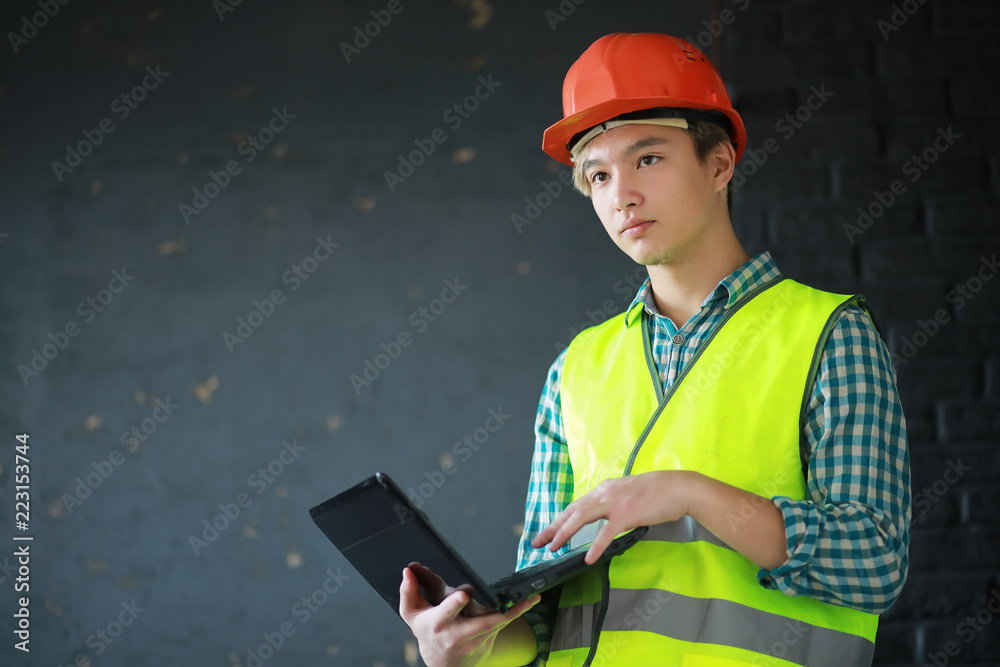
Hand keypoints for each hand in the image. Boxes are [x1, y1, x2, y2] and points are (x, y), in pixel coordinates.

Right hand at [399, 564, 539, 666]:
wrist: (443, 665)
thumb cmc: (428, 633)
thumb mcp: (413, 614)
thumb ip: (410, 591)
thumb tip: (409, 570)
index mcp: (438, 623)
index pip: (446, 612)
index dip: (455, 603)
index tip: (464, 594)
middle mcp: (458, 634)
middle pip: (479, 620)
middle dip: (496, 612)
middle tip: (505, 598)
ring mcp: (476, 640)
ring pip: (496, 621)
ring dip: (513, 609)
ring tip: (532, 596)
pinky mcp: (488, 641)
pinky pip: (503, 623)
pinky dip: (517, 611)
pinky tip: (532, 600)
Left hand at [531, 471, 694, 563]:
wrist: (679, 487)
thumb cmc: (658, 492)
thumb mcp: (628, 492)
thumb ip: (613, 502)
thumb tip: (603, 517)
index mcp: (605, 489)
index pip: (575, 505)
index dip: (558, 519)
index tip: (546, 532)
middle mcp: (605, 493)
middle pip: (572, 511)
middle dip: (553, 527)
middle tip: (538, 542)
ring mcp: (615, 503)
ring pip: (582, 517)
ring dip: (565, 533)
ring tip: (554, 548)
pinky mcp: (628, 514)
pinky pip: (607, 533)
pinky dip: (596, 546)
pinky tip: (588, 558)